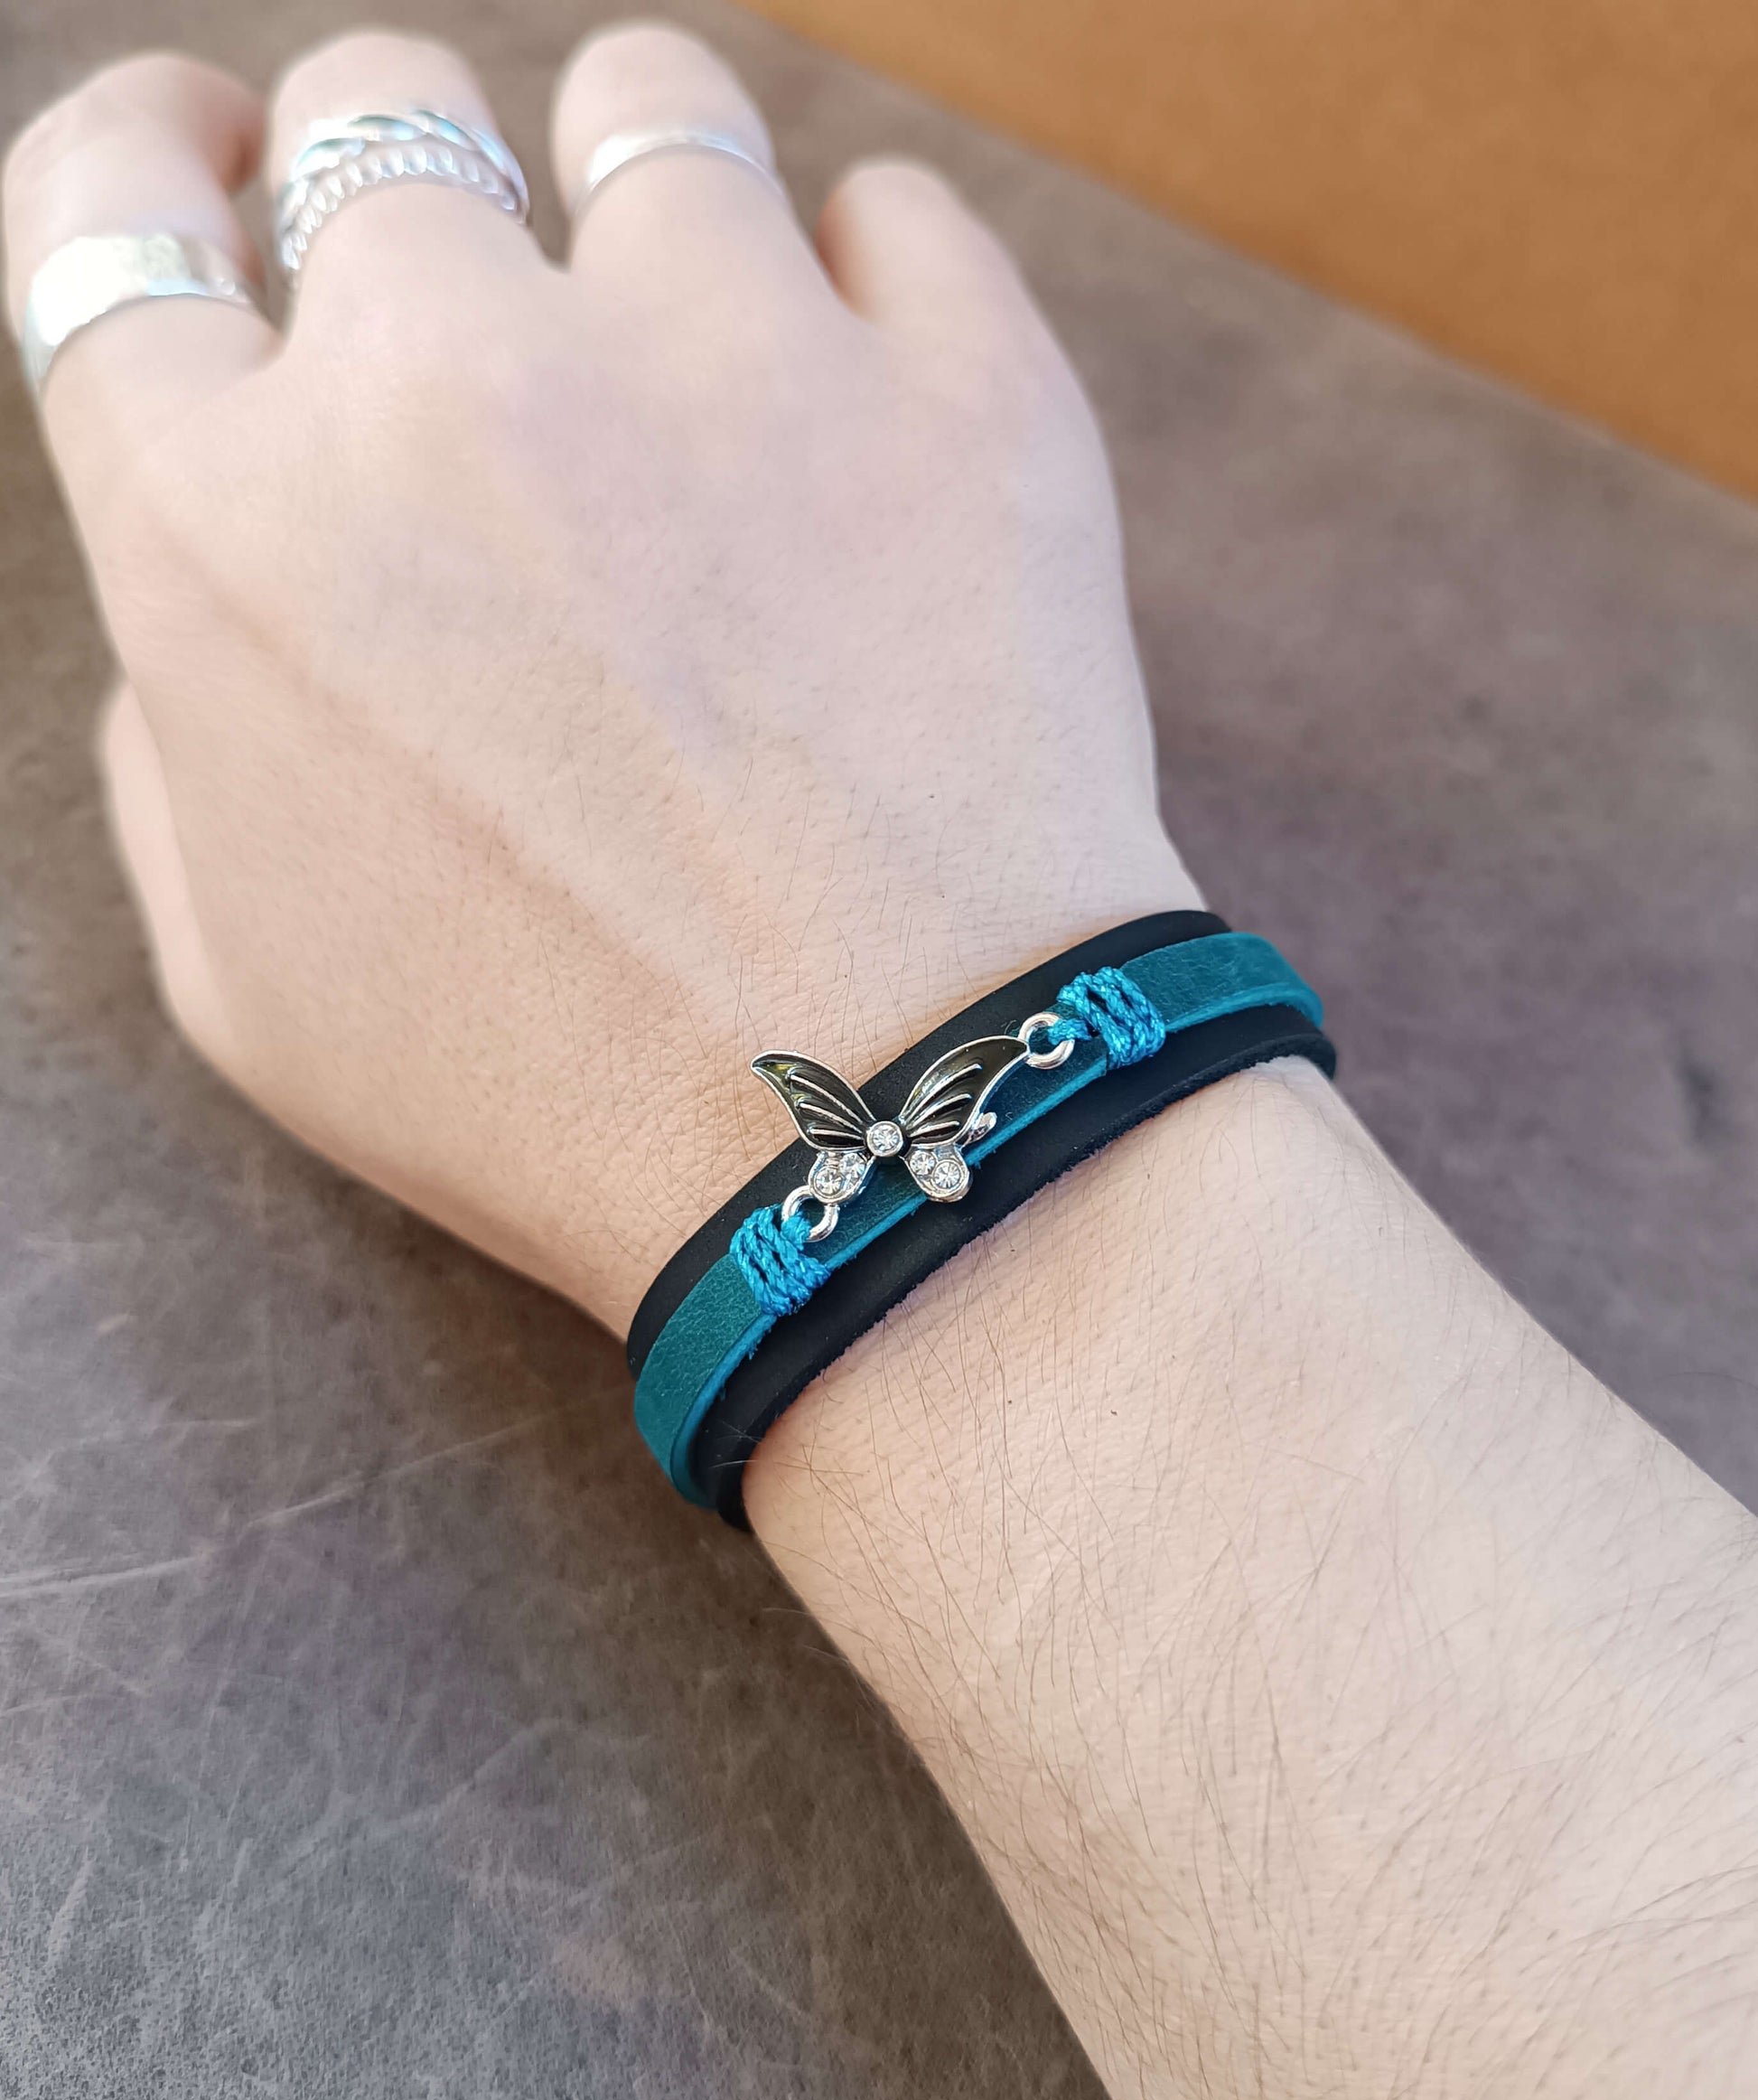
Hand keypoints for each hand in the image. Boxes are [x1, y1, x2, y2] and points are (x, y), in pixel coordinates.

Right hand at [3, 23, 1196, 1330]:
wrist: (893, 1149)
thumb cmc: (556, 1099)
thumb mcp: (254, 989)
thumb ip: (175, 748)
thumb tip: (209, 602)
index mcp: (230, 528)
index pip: (110, 204)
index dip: (152, 162)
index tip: (213, 166)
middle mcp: (449, 382)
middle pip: (373, 111)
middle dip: (398, 187)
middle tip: (480, 314)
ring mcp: (723, 355)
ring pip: (642, 98)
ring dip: (635, 180)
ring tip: (688, 323)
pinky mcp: (957, 388)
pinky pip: (895, 214)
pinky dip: (872, 284)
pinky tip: (871, 408)